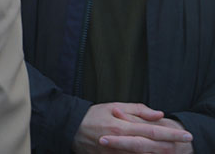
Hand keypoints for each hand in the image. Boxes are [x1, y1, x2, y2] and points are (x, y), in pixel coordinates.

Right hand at [73, 102, 192, 152]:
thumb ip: (137, 110)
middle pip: (151, 146)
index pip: (152, 130)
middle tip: (185, 143)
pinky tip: (151, 153)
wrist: (69, 128)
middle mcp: (120, 142)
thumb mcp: (113, 106)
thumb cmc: (92, 115)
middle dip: (170, 146)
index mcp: (121, 126)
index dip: (171, 134)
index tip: (186, 135)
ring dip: (158, 153)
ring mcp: (115, 153)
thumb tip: (158, 114)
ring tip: (172, 150)